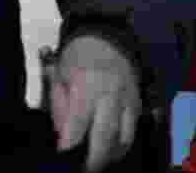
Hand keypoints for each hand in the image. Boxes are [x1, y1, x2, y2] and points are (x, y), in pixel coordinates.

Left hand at [46, 36, 141, 172]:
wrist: (105, 36)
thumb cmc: (79, 55)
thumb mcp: (59, 75)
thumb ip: (59, 108)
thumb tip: (63, 136)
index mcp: (87, 84)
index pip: (79, 123)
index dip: (71, 144)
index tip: (64, 154)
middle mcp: (110, 93)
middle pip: (105, 136)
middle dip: (93, 159)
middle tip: (84, 168)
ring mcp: (127, 98)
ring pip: (123, 138)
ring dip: (109, 154)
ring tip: (96, 160)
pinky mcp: (136, 102)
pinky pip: (132, 131)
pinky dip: (121, 144)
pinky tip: (110, 148)